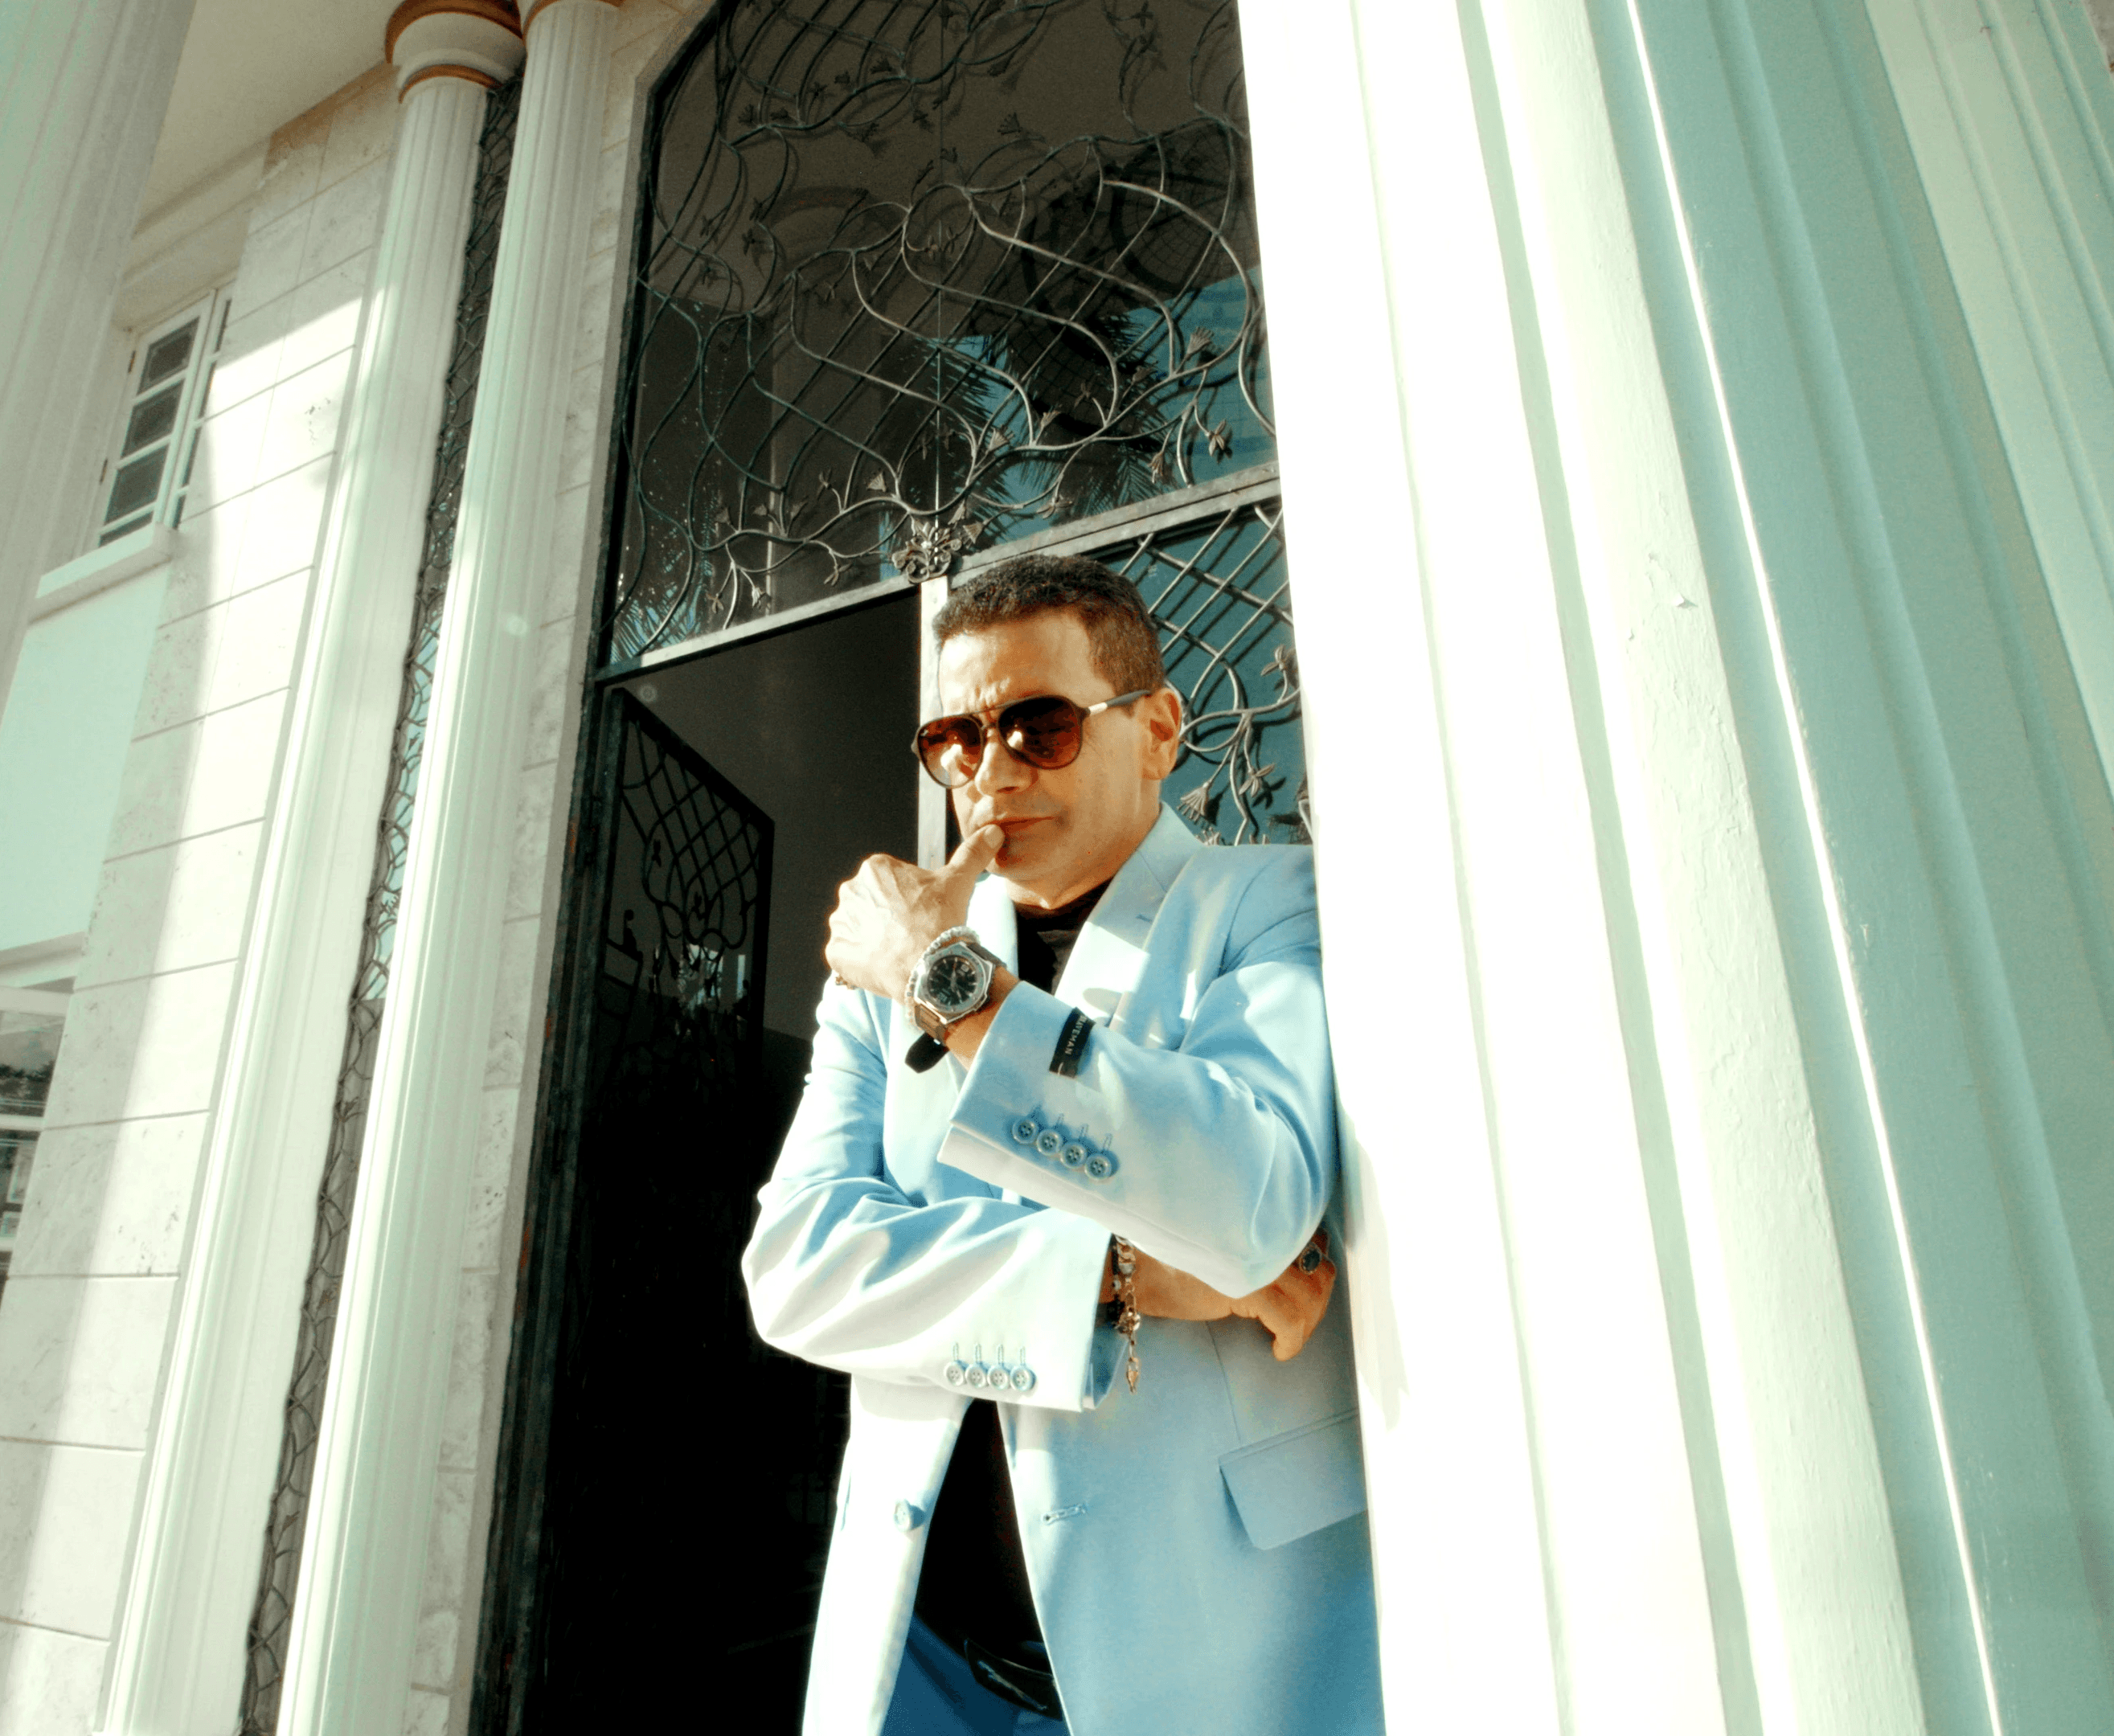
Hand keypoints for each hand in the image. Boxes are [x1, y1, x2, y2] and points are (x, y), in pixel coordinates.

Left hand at [825, 823, 1004, 997]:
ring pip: (859, 929)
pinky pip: (848, 955)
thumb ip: (972, 853)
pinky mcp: (837, 952)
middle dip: (888, 917)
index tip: (922, 912)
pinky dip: (862, 961)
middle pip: (872, 904)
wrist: (930, 966)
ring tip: (900, 951)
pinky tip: (885, 965)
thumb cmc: (941, 921)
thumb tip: (992, 832)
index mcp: (875, 868)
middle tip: (913, 932)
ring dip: (874, 939)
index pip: (890, 881)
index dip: (909, 898)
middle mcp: (851, 890)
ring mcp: (841, 923)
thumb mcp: (959, 881)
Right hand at [1107, 1231, 1337, 1361]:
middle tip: (1300, 1324)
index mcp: (1268, 1221)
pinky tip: (1278, 1350)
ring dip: (1305, 1327)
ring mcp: (1261, 1259)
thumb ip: (1271, 1247)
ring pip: (1310, 1300)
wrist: (1148, 1273)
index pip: (1318, 1245)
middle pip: (1322, 1273)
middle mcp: (1269, 1235)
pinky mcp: (1250, 1286)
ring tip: (1287, 1339)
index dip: (1317, 1277)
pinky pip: (1290, 1322)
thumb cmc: (1190, 1264)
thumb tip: (1314, 1259)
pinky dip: (1291, 1342)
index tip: (1306, 1299)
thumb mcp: (1239, 1251)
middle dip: (1317, 1305)